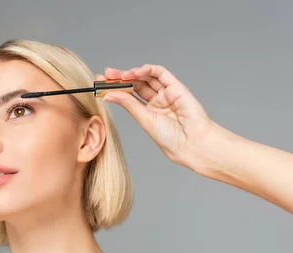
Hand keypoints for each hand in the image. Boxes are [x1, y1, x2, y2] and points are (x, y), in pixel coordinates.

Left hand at [98, 64, 217, 167]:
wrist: (191, 143)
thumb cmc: (171, 138)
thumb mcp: (144, 119)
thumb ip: (128, 104)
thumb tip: (109, 95)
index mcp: (148, 112)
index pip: (129, 95)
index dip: (115, 88)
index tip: (100, 85)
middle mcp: (157, 101)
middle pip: (136, 84)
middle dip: (120, 78)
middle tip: (106, 75)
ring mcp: (167, 93)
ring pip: (146, 77)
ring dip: (131, 73)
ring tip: (118, 75)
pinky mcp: (176, 87)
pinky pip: (160, 73)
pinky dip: (147, 69)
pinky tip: (134, 72)